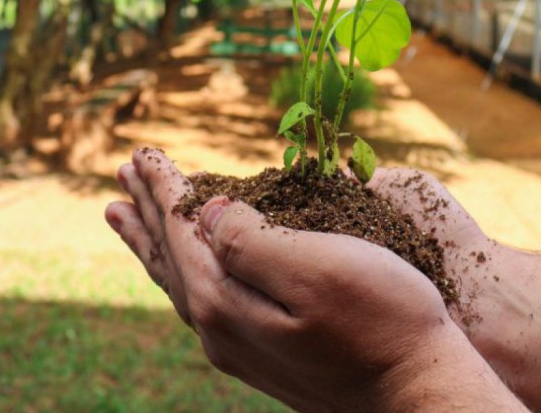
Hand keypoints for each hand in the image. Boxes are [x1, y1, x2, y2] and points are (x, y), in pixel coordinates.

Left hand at [106, 148, 524, 412]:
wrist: (420, 397)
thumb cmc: (384, 323)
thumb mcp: (319, 267)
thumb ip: (252, 238)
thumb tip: (210, 213)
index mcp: (224, 301)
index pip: (181, 228)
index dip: (164, 185)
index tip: (141, 152)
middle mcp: (220, 332)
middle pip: (171, 256)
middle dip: (149, 210)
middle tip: (121, 177)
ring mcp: (241, 350)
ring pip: (182, 283)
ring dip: (156, 243)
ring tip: (128, 217)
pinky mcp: (266, 358)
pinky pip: (203, 303)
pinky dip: (185, 271)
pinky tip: (191, 270)